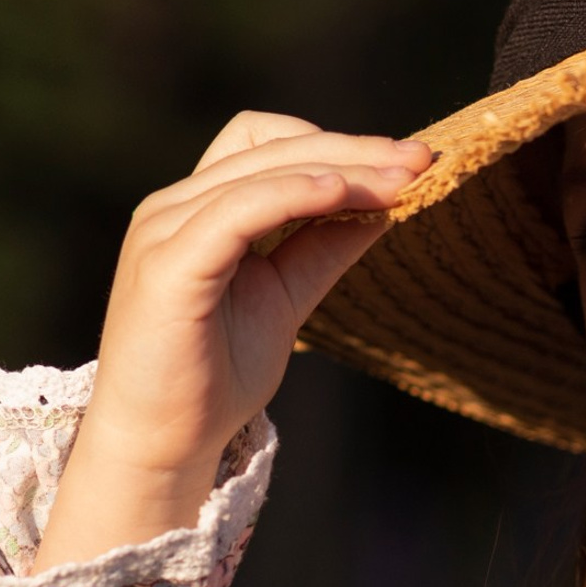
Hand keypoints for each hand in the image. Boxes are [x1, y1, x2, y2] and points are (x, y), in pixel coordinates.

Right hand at [35, 113, 431, 567]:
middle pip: (272, 147)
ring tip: (400, 181)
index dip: (336, 142)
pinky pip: (236, 212)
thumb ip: (321, 250)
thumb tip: (384, 207)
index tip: (408, 161)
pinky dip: (292, 194)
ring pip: (261, 172)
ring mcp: (164, 231)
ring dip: (341, 171)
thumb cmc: (214, 377)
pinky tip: (341, 194)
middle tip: (423, 161)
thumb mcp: (285, 300)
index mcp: (196, 210)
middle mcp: (173, 207)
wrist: (162, 444)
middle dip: (356, 150)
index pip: (266, 143)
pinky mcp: (167, 265)